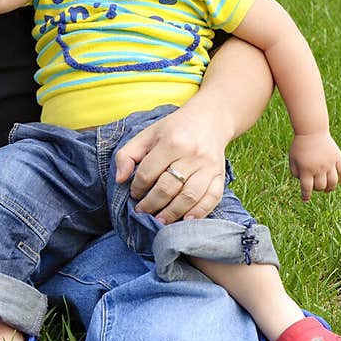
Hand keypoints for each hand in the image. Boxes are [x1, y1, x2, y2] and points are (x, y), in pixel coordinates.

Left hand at [113, 101, 229, 223]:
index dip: (137, 188)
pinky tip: (186, 220)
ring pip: (189, 197)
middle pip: (168, 188)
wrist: (209, 119)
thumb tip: (120, 179)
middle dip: (151, 204)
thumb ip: (127, 154)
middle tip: (143, 212)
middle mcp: (192, 154)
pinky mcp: (220, 175)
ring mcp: (209, 166)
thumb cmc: (173, 129)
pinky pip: (212, 198)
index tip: (134, 194)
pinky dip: (199, 212)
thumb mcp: (147, 135)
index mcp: (172, 142)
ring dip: (172, 213)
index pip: (148, 173)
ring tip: (160, 221)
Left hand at [288, 132, 340, 200]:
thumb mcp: (292, 160)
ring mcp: (329, 164)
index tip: (305, 199)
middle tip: (316, 187)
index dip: (306, 196)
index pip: (307, 188)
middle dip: (317, 190)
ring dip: (330, 188)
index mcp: (306, 170)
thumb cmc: (299, 146)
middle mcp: (318, 168)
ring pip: (333, 182)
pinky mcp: (337, 158)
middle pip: (320, 186)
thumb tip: (303, 183)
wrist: (311, 131)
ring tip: (327, 188)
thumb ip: (295, 172)